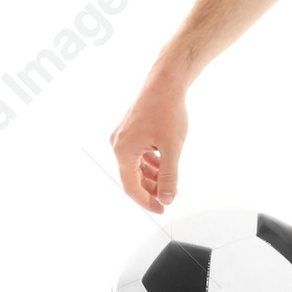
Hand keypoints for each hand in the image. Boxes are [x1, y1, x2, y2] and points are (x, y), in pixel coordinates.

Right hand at [110, 69, 188, 213]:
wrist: (166, 82)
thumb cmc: (167, 110)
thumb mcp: (172, 147)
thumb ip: (169, 176)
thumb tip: (167, 198)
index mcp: (123, 150)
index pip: (131, 186)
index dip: (146, 201)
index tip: (161, 209)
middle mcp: (118, 143)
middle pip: (132, 176)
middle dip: (150, 189)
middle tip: (168, 197)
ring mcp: (123, 136)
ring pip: (136, 165)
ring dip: (151, 176)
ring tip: (169, 182)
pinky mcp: (131, 129)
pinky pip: (138, 153)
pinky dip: (150, 162)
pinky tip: (164, 164)